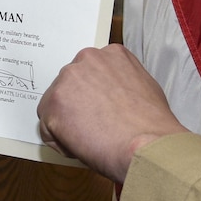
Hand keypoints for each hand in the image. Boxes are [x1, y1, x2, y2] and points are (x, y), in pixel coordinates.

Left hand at [36, 45, 183, 183]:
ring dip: (67, 124)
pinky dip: (61, 142)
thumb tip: (112, 96)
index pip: (90, 73)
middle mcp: (86, 60)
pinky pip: (48, 129)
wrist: (146, 144)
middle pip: (69, 86)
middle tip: (95, 127)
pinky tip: (84, 146)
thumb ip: (122, 83)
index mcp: (111, 54)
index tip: (101, 110)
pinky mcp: (53, 105)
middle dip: (77, 107)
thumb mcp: (145, 87)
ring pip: (55, 106)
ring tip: (93, 138)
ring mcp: (67, 81)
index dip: (93, 96)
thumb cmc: (152, 124)